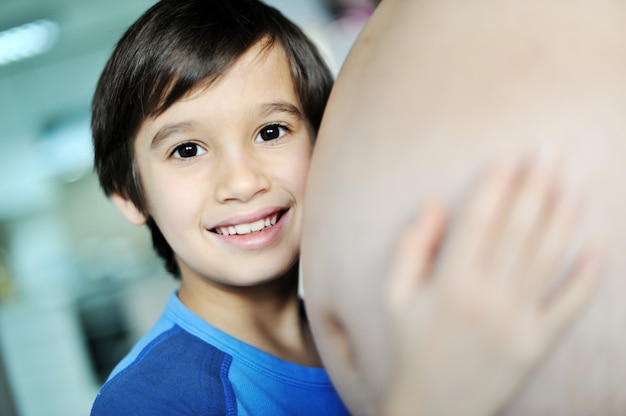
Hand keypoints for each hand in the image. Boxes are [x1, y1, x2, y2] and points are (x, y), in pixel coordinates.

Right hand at [381, 152, 603, 415]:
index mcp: (450, 283)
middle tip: (549, 153)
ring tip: (573, 186)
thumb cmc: (409, 344)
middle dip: (535, 189)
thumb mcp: (394, 295)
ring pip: (546, 261)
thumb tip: (435, 203)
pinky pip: (567, 308)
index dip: (495, 187)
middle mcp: (488, 299)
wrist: (434, 407)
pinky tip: (596, 251)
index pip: (479, 222)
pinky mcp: (536, 345)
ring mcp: (517, 322)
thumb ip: (410, 246)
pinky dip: (585, 281)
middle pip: (518, 232)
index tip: (508, 159)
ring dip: (562, 221)